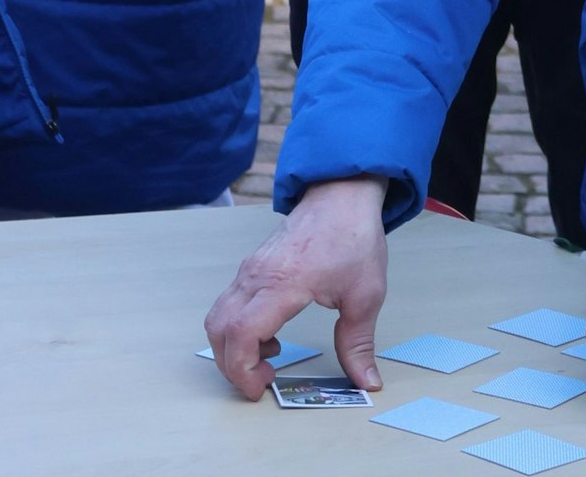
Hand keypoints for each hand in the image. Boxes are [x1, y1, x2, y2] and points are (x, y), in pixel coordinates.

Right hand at [204, 176, 389, 399]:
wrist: (342, 195)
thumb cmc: (353, 237)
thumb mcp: (366, 294)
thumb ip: (358, 342)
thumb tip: (366, 381)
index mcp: (283, 283)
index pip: (242, 333)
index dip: (242, 370)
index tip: (259, 389)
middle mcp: (256, 276)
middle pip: (220, 331)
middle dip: (233, 366)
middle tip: (263, 381)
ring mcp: (249, 270)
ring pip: (218, 318)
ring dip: (232, 347)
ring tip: (268, 358)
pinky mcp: (250, 268)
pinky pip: (229, 305)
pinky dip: (237, 328)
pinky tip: (270, 334)